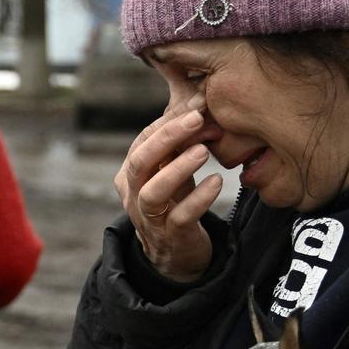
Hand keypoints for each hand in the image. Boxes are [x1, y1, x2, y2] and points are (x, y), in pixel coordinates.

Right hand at [114, 97, 223, 281]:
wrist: (176, 254)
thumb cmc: (175, 202)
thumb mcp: (172, 170)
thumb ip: (180, 140)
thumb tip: (197, 94)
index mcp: (131, 173)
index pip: (143, 141)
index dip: (168, 122)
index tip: (197, 103)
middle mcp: (134, 194)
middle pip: (140, 161)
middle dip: (167, 137)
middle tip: (197, 118)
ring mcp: (149, 218)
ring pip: (154, 191)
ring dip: (178, 168)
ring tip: (204, 150)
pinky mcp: (171, 237)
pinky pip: (181, 217)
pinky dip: (199, 198)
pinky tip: (217, 181)